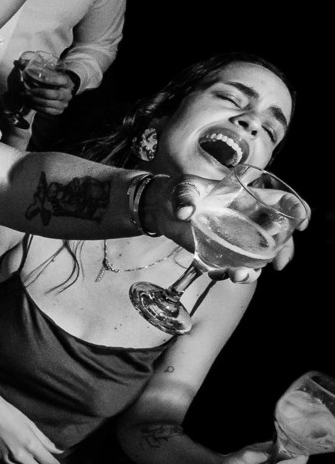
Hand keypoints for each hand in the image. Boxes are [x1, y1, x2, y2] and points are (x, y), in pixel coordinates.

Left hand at [18, 66, 74, 115]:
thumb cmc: (53, 78)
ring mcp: (63, 103)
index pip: (61, 80)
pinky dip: (35, 107)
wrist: (63, 89)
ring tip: (24, 96)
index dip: (50, 79)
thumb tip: (20, 61)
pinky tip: (27, 102)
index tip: (38, 77)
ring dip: (34, 101)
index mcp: (67, 81)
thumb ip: (36, 64)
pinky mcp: (58, 111)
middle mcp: (67, 93)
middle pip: (54, 94)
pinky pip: (46, 111)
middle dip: (39, 93)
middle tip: (27, 91)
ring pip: (49, 104)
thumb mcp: (50, 70)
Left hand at [145, 175, 308, 283]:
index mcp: (247, 199)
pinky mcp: (221, 253)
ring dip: (253, 271)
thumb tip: (185, 212)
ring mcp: (236, 240)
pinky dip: (227, 274)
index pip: (281, 201)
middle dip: (285, 251)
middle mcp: (248, 221)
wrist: (161, 209)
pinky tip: (216, 274)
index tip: (301, 221)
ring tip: (237, 275)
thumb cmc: (178, 191)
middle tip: (279, 264)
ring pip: (257, 259)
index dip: (297, 209)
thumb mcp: (182, 188)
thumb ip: (185, 196)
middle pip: (279, 237)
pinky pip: (233, 267)